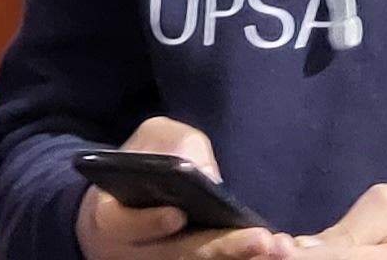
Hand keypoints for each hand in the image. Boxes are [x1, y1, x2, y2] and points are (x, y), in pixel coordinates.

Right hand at [78, 119, 295, 259]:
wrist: (125, 204)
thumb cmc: (142, 165)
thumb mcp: (151, 139)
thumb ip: (175, 144)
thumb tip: (207, 173)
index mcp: (111, 218)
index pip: (125, 225)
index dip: (150, 222)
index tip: (176, 215)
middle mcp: (136, 252)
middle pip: (177, 255)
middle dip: (220, 248)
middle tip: (259, 240)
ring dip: (238, 257)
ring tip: (274, 247)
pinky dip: (240, 257)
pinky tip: (272, 251)